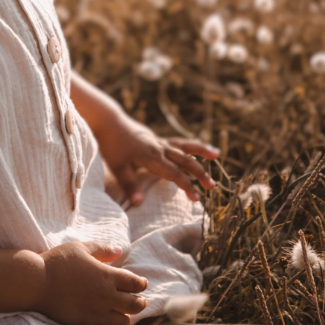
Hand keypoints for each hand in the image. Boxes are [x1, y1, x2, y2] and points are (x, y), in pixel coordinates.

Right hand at [32, 241, 148, 324]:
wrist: (38, 281)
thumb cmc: (59, 261)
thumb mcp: (81, 248)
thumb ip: (103, 249)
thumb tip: (120, 251)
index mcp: (107, 275)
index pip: (134, 283)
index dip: (141, 284)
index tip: (142, 283)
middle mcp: (106, 295)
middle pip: (134, 304)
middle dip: (140, 302)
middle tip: (141, 301)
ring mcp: (97, 312)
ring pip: (123, 321)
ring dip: (127, 316)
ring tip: (124, 313)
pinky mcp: (86, 323)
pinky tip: (108, 322)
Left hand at [97, 114, 219, 205]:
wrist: (108, 121)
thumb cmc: (111, 145)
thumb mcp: (117, 167)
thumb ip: (129, 185)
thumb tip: (139, 203)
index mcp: (152, 157)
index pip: (174, 174)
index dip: (186, 185)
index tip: (197, 198)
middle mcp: (160, 148)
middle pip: (184, 161)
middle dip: (199, 173)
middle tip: (213, 186)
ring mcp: (159, 142)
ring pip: (184, 147)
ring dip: (201, 151)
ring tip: (216, 154)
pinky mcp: (156, 138)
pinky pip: (177, 142)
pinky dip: (189, 145)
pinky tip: (197, 148)